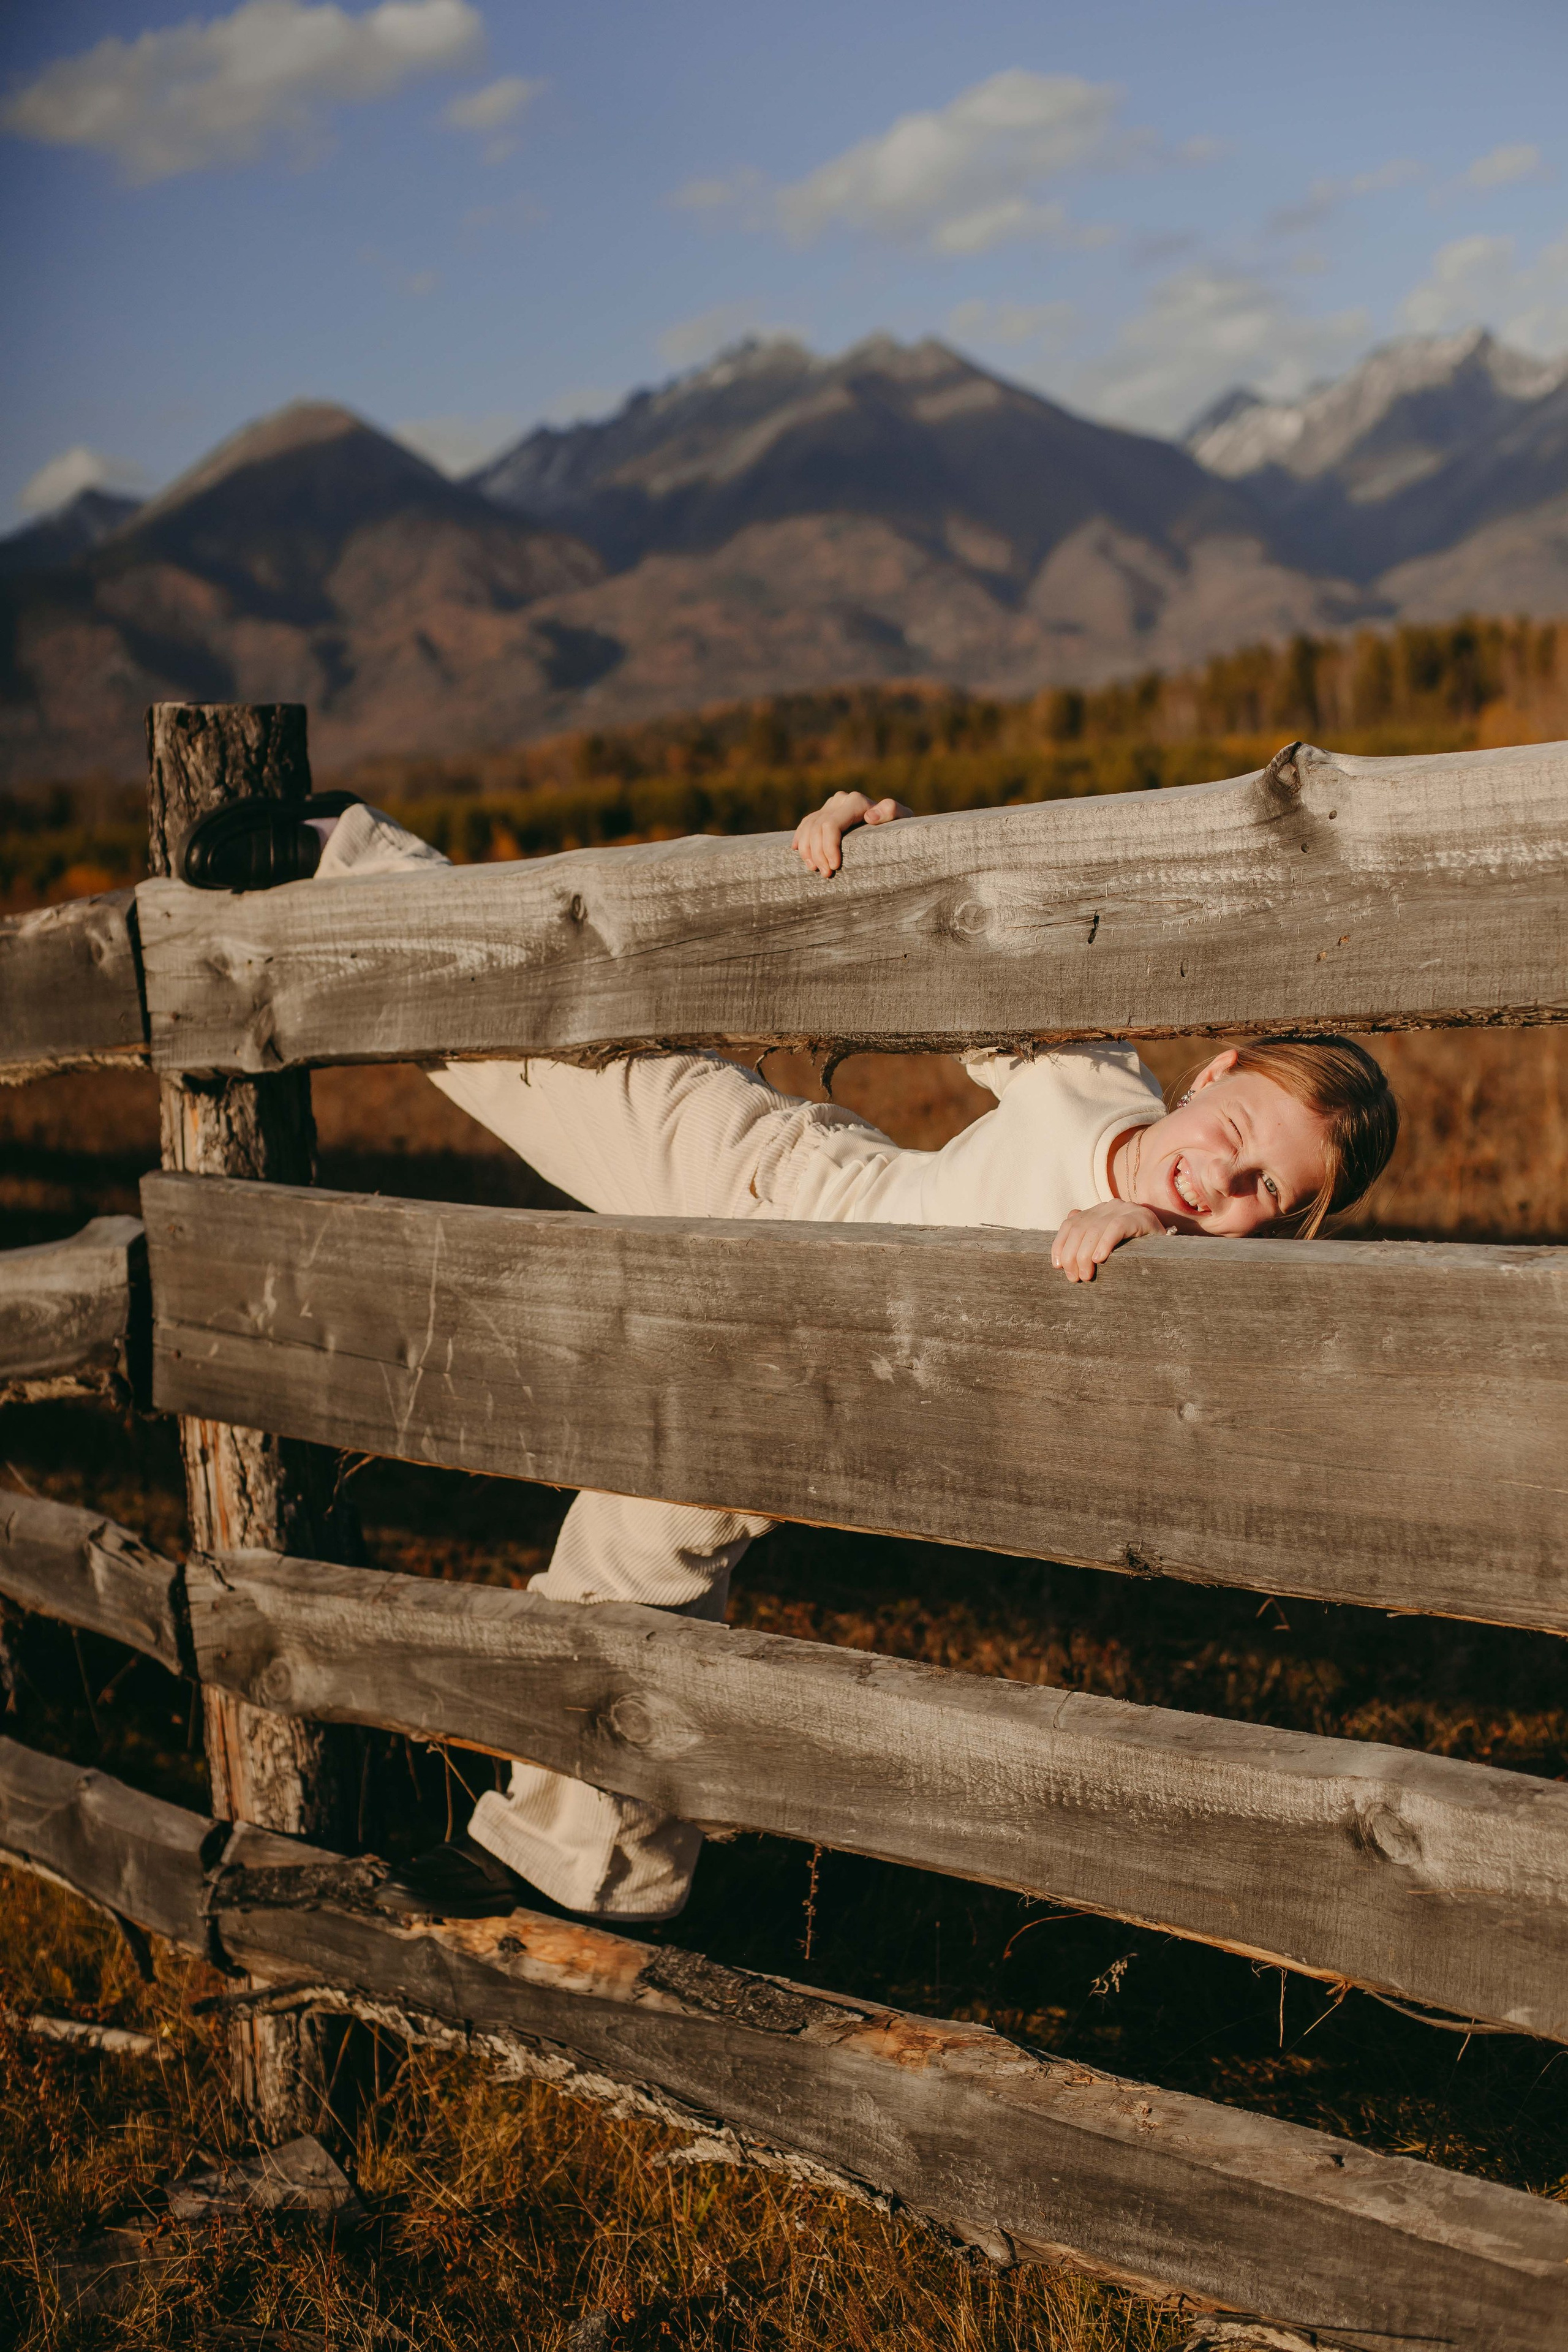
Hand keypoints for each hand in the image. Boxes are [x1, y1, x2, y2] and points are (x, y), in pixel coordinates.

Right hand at [792, 790, 912, 876]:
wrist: (894, 824)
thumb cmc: (901, 826)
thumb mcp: (903, 819)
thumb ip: (891, 811)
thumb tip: (870, 816)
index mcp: (855, 802)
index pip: (831, 824)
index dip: (828, 847)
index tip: (835, 867)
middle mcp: (840, 800)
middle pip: (817, 828)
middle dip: (818, 853)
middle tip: (826, 874)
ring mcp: (830, 806)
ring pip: (808, 827)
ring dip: (807, 850)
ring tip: (815, 869)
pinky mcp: (824, 813)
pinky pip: (806, 824)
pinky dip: (801, 838)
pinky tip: (798, 851)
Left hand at [1051, 1201, 1169, 1282]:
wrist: (1171, 1249)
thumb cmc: (1135, 1253)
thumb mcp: (1107, 1248)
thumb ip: (1087, 1245)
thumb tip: (1059, 1257)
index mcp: (1098, 1212)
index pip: (1071, 1223)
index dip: (1060, 1243)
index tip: (1057, 1265)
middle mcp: (1109, 1207)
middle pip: (1080, 1227)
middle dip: (1072, 1254)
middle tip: (1074, 1278)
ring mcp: (1125, 1209)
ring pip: (1095, 1229)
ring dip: (1085, 1255)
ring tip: (1085, 1275)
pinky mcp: (1140, 1216)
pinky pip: (1116, 1228)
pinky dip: (1105, 1243)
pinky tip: (1100, 1259)